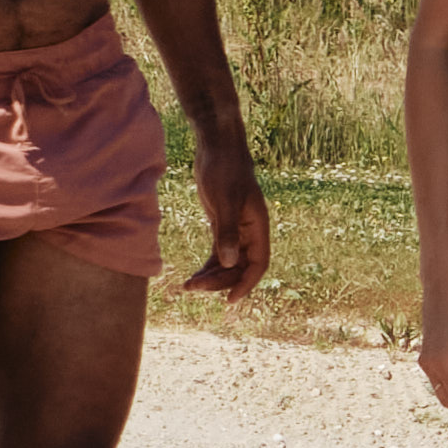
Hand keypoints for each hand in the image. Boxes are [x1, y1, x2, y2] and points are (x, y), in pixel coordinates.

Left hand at [186, 146, 273, 298]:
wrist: (217, 147)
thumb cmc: (225, 170)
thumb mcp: (225, 201)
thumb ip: (227, 232)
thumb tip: (229, 263)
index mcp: (258, 226)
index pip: (259, 264)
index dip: (246, 284)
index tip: (229, 300)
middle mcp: (250, 231)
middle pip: (241, 266)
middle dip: (220, 280)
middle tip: (193, 287)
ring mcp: (237, 228)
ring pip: (229, 262)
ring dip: (212, 276)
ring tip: (188, 285)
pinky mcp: (223, 223)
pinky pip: (219, 252)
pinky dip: (208, 265)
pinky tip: (194, 275)